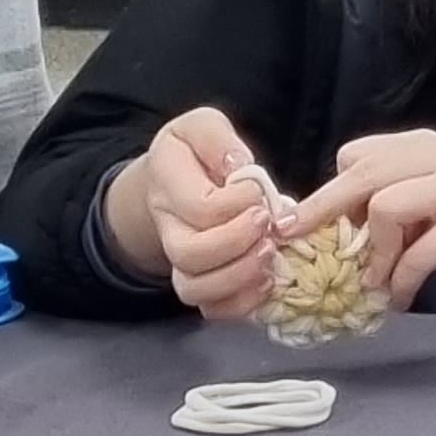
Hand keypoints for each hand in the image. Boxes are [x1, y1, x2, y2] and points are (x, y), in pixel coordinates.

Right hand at [107, 107, 280, 315]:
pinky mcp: (201, 282)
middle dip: (236, 242)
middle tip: (267, 223)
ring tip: (270, 253)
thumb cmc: (195, 152)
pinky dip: (241, 302)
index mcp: (166, 185)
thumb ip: (217, 138)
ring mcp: (181, 262)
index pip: (199, 207)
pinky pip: (211, 309)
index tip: (258, 190)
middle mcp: (168, 229)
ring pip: (195, 289)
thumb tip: (239, 167)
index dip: (235, 203)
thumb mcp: (202, 126)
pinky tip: (268, 280)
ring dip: (240, 276)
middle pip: (190, 254)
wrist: (172, 183)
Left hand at [295, 129, 435, 306]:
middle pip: (361, 172)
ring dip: (371, 253)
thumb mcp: (431, 207)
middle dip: (323, 210)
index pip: (356, 154)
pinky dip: (400, 281)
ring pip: (385, 206)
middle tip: (296, 242)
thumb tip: (330, 232)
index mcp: (422, 147)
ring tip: (373, 282)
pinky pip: (419, 252)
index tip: (320, 228)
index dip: (332, 191)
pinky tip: (399, 297)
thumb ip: (391, 208)